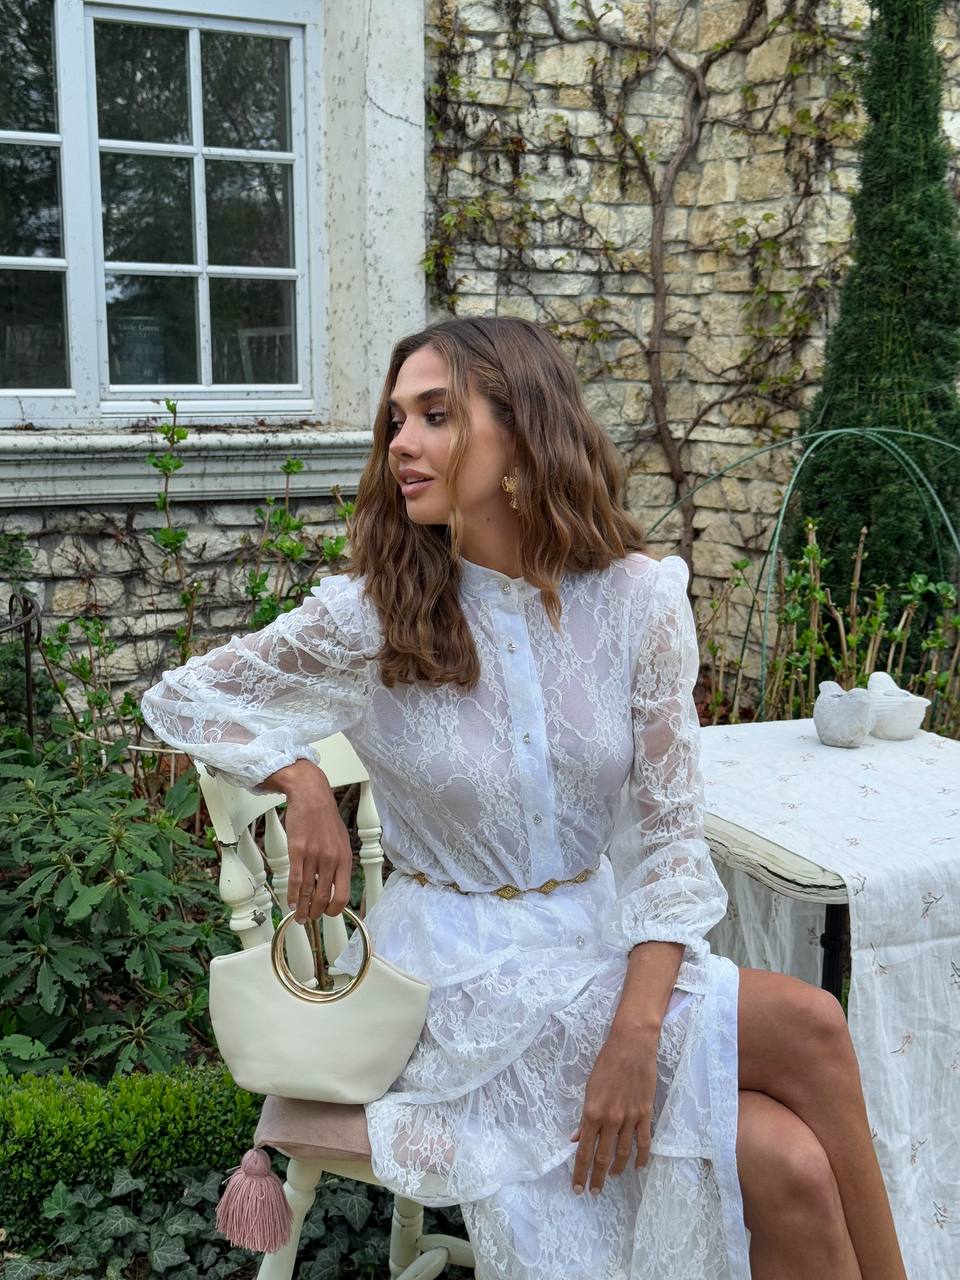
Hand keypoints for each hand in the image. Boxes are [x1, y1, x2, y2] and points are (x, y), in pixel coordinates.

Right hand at [263, 760, 353, 921]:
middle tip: (310, 919)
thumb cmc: (326, 818)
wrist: (311, 796)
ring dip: (302, 908)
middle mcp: (331, 859)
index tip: (327, 914)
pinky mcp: (297, 851)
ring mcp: (314, 856)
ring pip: (307, 892)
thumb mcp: (342, 841)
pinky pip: (295, 880)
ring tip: (299, 916)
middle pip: (324, 897)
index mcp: (345, 858)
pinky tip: (291, 903)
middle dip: (316, 913)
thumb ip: (340, 862)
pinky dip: (292, 895)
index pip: (343, 894)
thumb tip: (336, 884)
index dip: (335, 909)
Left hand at [570, 1024, 658, 1196]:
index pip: (584, 1151)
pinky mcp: (645, 1114)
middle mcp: (610, 1120)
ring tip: (611, 1180)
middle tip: (593, 1192)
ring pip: (623, 1153)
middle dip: (597, 1178)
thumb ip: (585, 1117)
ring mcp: (629, 1118)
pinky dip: (642, 1158)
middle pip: (602, 1157)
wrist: (631, 1046)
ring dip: (616, 1170)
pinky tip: (638, 1167)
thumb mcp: (589, 1089)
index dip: (580, 1172)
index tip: (577, 1188)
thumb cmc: (606, 1063)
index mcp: (592, 1113)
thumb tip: (577, 1138)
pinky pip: (643, 1142)